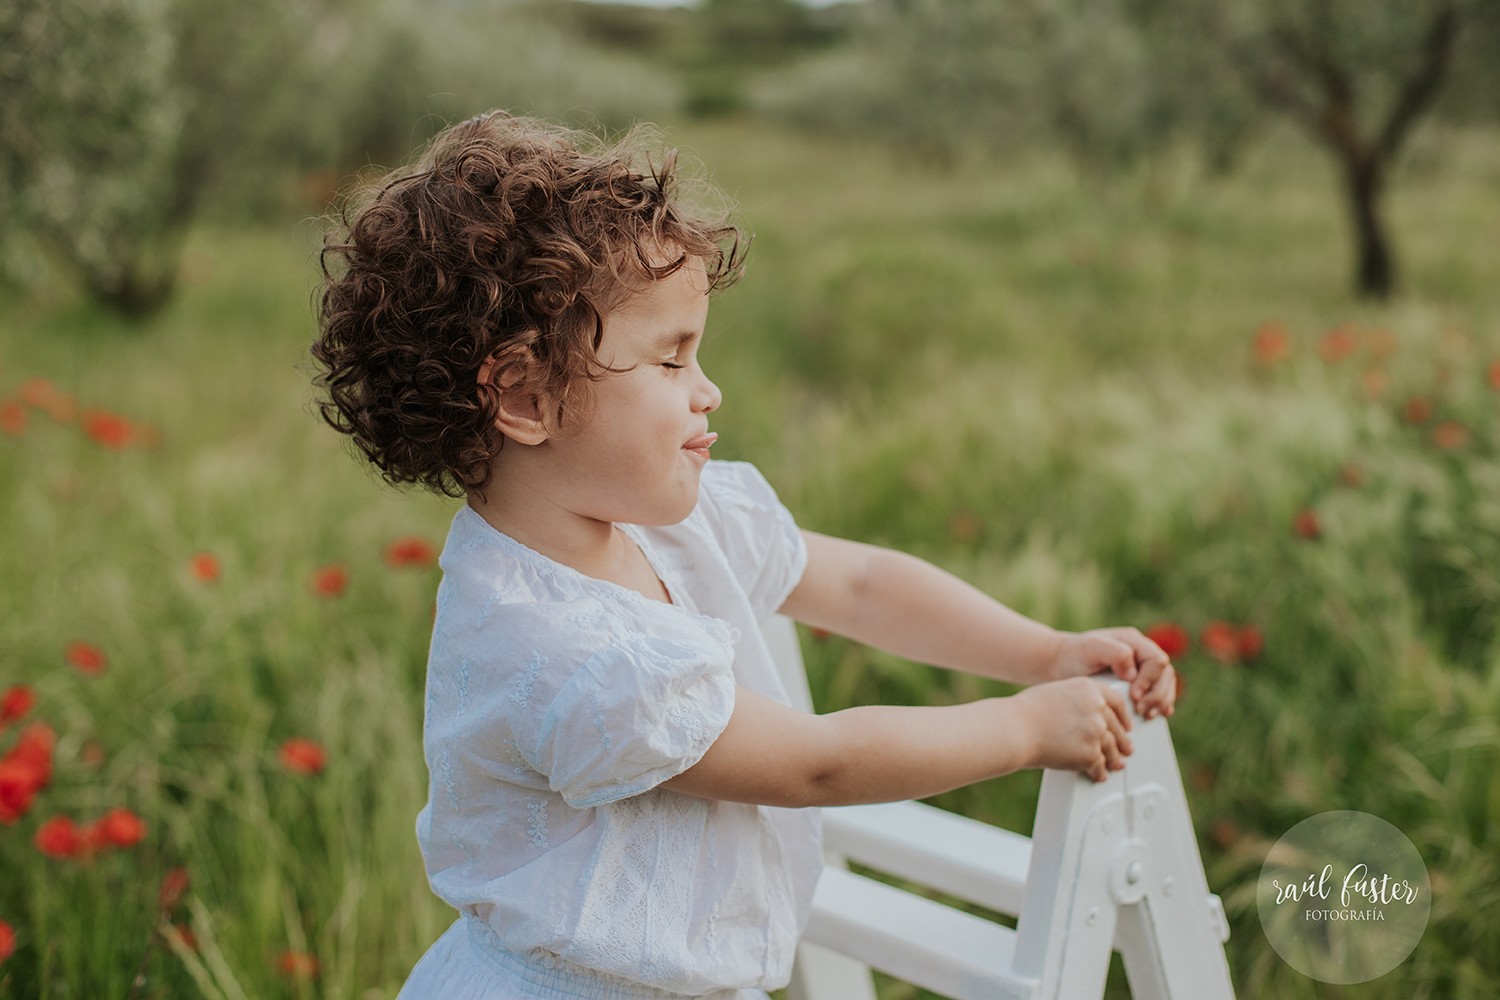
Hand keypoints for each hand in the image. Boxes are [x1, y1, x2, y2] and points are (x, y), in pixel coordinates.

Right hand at [1013, 677, 1132, 782]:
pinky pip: (1100, 766)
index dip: (1123, 716)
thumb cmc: (1025, 711)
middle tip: (1125, 748)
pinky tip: (1098, 774)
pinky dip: (1099, 772)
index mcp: (1090, 689)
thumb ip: (1076, 701)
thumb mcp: (1055, 692)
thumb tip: (1083, 717)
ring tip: (1115, 764)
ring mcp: (1096, 732)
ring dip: (1115, 759)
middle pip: (1117, 728)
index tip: (1126, 724)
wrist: (1016, 729)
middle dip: (1122, 741)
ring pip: (1112, 749)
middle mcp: (1097, 709)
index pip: (1117, 702)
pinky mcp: (1090, 755)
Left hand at [1043, 627, 1176, 720]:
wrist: (1060, 665)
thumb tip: (1134, 673)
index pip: (1156, 660)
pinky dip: (1159, 704)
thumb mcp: (1090, 649)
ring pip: (1166, 684)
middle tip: (1141, 711)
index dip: (1149, 680)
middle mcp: (1142, 654)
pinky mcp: (1139, 683)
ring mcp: (1142, 669)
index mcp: (1134, 642)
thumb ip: (1115, 653)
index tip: (1133, 695)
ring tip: (1147, 715)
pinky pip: (1158, 693)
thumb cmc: (1074, 655)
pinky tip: (1154, 715)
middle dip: (1157, 695)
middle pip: (1165, 674)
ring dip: (1161, 702)